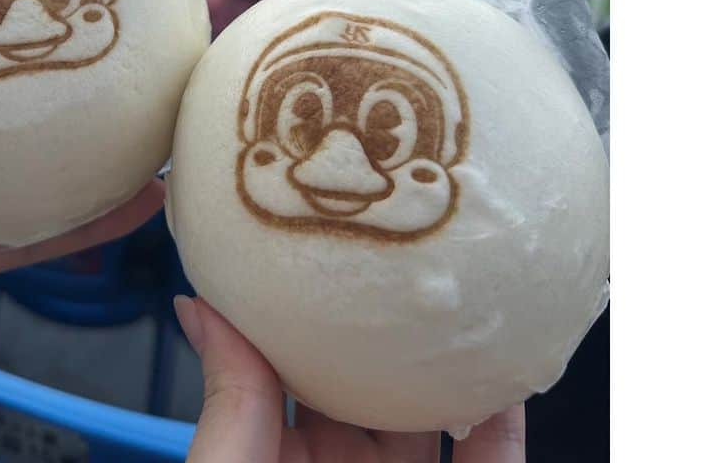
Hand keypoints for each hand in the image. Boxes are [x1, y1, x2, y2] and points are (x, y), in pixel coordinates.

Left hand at [174, 296, 524, 462]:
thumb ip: (229, 396)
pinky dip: (503, 434)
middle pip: (376, 395)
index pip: (302, 374)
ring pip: (438, 428)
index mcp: (283, 462)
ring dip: (457, 374)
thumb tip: (194, 299)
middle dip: (393, 340)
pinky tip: (508, 385)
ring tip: (467, 310)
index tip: (331, 259)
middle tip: (410, 265)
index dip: (316, 318)